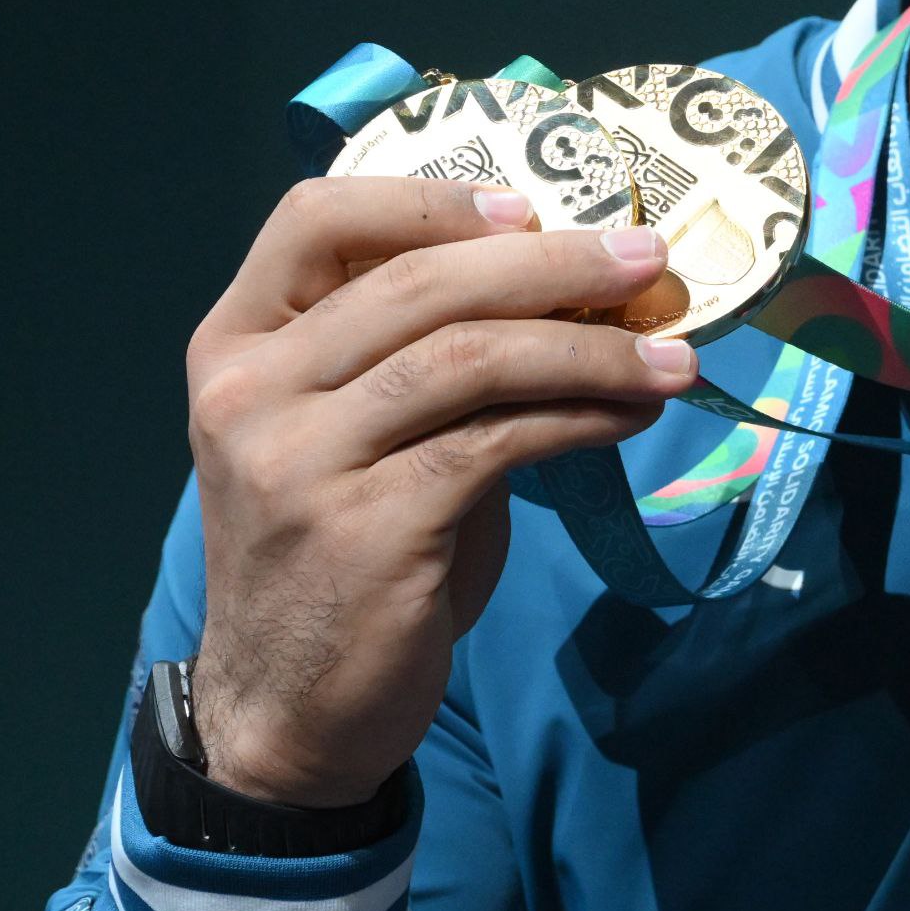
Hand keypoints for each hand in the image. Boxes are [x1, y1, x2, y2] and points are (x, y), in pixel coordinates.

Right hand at [182, 176, 697, 805]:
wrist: (290, 711)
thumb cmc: (344, 550)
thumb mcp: (359, 432)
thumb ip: (425, 352)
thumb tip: (581, 286)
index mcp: (236, 342)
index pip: (314, 217)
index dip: (430, 199)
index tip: (529, 208)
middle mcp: (249, 390)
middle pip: (419, 282)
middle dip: (553, 264)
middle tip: (649, 262)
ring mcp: (296, 460)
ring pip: (470, 356)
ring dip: (592, 348)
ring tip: (673, 357)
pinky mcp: (365, 528)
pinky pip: (500, 440)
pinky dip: (583, 415)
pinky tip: (632, 415)